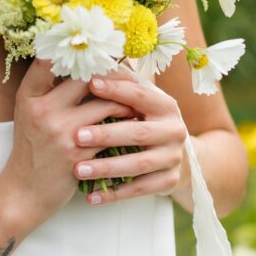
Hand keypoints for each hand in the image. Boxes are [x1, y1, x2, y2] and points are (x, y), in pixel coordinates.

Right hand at [0, 58, 138, 232]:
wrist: (25, 191)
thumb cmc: (31, 147)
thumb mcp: (29, 112)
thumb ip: (47, 87)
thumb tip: (78, 60)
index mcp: (29, 96)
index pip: (51, 61)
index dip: (76, 50)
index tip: (97, 43)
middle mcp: (43, 110)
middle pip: (87, 78)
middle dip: (111, 75)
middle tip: (128, 71)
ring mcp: (62, 133)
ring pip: (106, 104)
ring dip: (124, 102)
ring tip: (136, 100)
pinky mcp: (79, 155)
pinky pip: (111, 134)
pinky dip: (124, 127)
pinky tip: (133, 125)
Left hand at [73, 64, 187, 204]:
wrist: (178, 157)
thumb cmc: (145, 121)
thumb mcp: (140, 101)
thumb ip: (121, 82)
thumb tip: (93, 59)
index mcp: (165, 105)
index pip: (140, 94)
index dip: (117, 89)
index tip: (90, 84)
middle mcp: (174, 130)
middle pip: (138, 132)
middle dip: (106, 134)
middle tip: (76, 136)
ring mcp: (174, 157)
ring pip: (138, 164)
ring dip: (106, 167)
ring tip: (77, 170)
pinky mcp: (169, 181)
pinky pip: (141, 189)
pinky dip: (115, 193)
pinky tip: (91, 196)